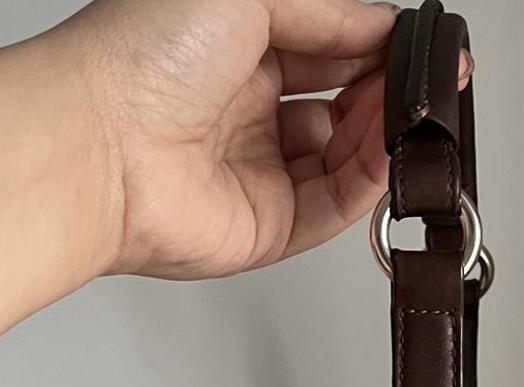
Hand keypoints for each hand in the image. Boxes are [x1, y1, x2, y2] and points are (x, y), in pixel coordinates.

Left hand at [51, 0, 471, 280]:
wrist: (97, 148)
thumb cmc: (139, 57)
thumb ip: (327, 10)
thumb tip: (382, 26)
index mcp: (233, 45)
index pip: (328, 44)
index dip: (380, 46)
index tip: (427, 46)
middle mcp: (245, 109)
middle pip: (341, 102)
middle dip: (386, 90)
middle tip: (421, 81)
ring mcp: (257, 170)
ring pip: (345, 157)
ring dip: (380, 133)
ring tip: (402, 113)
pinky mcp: (265, 227)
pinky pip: (335, 207)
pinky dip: (369, 183)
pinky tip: (386, 154)